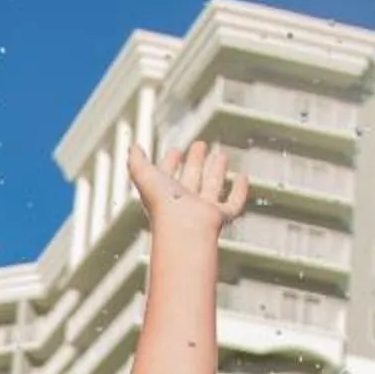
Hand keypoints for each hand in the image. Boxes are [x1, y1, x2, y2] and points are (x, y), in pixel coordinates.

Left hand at [127, 141, 248, 235]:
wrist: (183, 227)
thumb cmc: (162, 205)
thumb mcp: (144, 175)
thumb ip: (136, 160)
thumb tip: (132, 147)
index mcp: (164, 193)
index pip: (166, 175)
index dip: (170, 162)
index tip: (175, 150)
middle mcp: (183, 202)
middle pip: (190, 179)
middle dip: (195, 162)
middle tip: (200, 146)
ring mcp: (202, 210)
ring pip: (210, 188)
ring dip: (215, 171)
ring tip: (220, 155)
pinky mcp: (219, 216)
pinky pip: (232, 204)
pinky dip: (239, 191)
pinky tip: (242, 178)